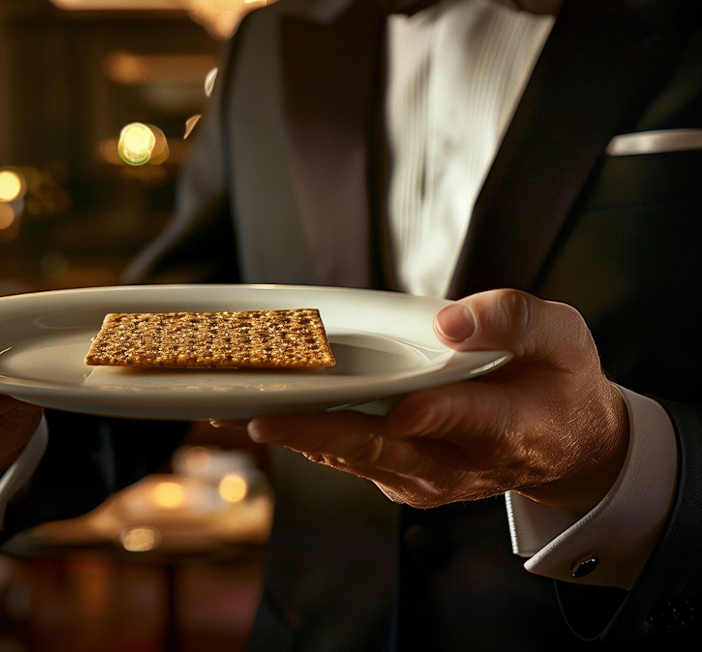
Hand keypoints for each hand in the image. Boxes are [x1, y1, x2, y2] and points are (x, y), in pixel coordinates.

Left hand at [242, 290, 628, 513]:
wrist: (565, 446)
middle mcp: (458, 464)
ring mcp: (424, 477)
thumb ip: (513, 322)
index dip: (422, 412)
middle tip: (260, 417)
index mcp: (506, 428)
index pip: (456, 418)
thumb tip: (450, 322)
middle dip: (317, 432)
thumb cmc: (560, 385)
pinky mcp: (400, 476)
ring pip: (353, 458)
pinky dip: (306, 435)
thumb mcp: (562, 337)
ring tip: (234, 412)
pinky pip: (347, 457)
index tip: (389, 407)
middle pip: (381, 449)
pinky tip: (266, 412)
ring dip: (295, 436)